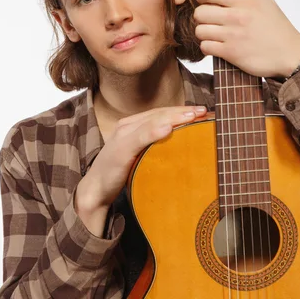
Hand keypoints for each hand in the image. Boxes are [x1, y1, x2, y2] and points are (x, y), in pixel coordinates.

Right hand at [74, 105, 206, 235]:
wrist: (96, 189)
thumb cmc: (119, 171)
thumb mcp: (140, 155)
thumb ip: (154, 146)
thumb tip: (182, 146)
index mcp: (132, 125)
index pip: (161, 113)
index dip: (181, 110)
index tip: (202, 112)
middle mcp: (127, 126)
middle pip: (159, 114)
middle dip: (182, 111)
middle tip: (204, 111)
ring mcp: (123, 136)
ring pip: (152, 121)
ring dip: (174, 117)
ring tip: (192, 116)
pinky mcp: (121, 150)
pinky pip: (140, 138)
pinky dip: (154, 131)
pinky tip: (168, 129)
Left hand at [193, 0, 299, 78]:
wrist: (291, 54)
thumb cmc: (278, 28)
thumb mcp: (265, 3)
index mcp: (246, 0)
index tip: (204, 0)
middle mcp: (237, 16)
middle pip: (199, 12)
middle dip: (201, 17)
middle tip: (209, 21)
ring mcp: (233, 35)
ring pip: (199, 30)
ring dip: (204, 33)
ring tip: (213, 35)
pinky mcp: (231, 53)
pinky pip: (205, 46)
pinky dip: (208, 47)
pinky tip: (216, 46)